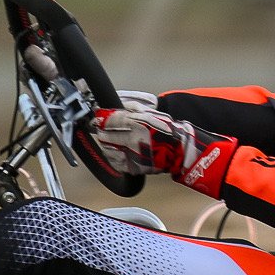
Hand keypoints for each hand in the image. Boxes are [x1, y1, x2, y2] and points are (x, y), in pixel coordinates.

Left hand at [90, 105, 204, 178]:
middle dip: (101, 131)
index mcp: (135, 124)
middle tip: (101, 128)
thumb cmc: (163, 129)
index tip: (98, 117)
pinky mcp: (132, 167)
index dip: (101, 118)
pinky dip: (112, 156)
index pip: (109, 121)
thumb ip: (129, 108)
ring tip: (109, 139)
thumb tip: (113, 106)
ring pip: (107, 149)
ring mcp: (131, 155)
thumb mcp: (148, 112)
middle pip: (105, 135)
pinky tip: (115, 151)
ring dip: (105, 143)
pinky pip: (114, 162)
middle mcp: (131, 140)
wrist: (176, 149)